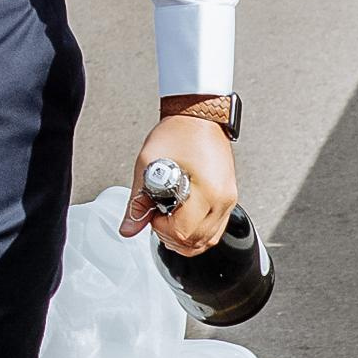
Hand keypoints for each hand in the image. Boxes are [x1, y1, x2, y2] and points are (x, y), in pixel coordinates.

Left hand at [119, 111, 236, 252]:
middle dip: (171, 236)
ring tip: (168, 218)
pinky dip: (197, 232)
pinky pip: (215, 229)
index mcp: (205, 190)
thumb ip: (137, 201)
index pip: (182, 231)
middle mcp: (222, 199)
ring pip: (208, 240)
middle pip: (196, 241)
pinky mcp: (229, 198)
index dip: (161, 228)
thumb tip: (128, 228)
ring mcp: (228, 200)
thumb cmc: (178, 133)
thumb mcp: (147, 165)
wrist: (199, 116)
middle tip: (157, 217)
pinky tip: (182, 219)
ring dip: (185, 238)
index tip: (152, 213)